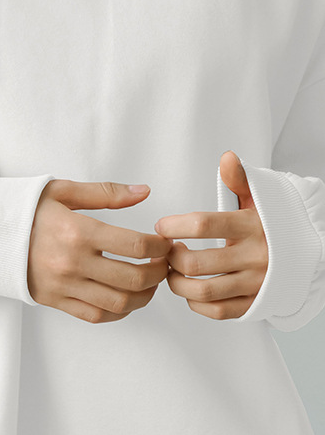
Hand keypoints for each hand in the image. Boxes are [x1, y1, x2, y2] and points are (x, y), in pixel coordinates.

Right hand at [28, 179, 172, 323]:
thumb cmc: (28, 209)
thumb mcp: (64, 191)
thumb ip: (106, 193)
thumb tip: (143, 192)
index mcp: (77, 231)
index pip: (134, 246)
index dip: (159, 246)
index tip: (165, 243)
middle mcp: (72, 262)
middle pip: (133, 279)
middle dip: (158, 272)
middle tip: (163, 263)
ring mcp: (64, 285)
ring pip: (120, 303)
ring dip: (144, 295)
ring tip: (149, 282)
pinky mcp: (56, 301)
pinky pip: (97, 315)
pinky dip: (119, 312)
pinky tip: (126, 298)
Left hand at [153, 150, 268, 319]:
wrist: (308, 255)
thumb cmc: (270, 225)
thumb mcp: (258, 199)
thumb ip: (239, 179)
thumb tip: (227, 157)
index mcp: (249, 227)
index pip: (203, 224)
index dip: (174, 225)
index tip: (161, 226)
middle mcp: (253, 257)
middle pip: (196, 263)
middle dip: (171, 258)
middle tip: (164, 251)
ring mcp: (254, 284)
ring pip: (203, 291)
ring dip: (177, 283)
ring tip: (171, 270)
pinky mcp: (254, 304)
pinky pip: (218, 311)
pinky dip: (196, 303)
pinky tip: (189, 289)